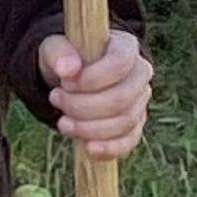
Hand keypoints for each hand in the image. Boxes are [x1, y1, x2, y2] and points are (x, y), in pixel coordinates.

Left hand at [40, 29, 152, 160]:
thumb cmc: (66, 58)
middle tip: (55, 99)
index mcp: (126, 47)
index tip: (64, 83)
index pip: (119, 64)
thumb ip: (59, 53)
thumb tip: (67, 69)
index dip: (91, 78)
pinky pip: (129, 140)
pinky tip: (89, 148)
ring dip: (90, 128)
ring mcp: (140, 101)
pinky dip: (110, 148)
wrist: (70, 77)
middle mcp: (140, 73)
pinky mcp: (135, 124)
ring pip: (124, 122)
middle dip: (83, 106)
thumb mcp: (55, 48)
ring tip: (62, 122)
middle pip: (121, 99)